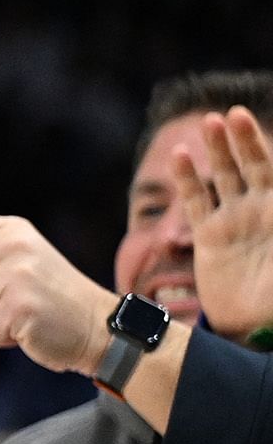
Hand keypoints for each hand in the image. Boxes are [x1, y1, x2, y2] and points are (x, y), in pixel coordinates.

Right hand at [174, 104, 272, 340]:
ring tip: (208, 123)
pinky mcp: (209, 236)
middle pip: (254, 165)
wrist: (257, 328)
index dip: (266, 146)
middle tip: (232, 115)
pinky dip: (187, 178)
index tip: (251, 124)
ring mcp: (236, 221)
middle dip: (244, 140)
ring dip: (218, 150)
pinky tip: (179, 155)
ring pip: (224, 176)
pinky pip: (196, 201)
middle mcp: (263, 210)